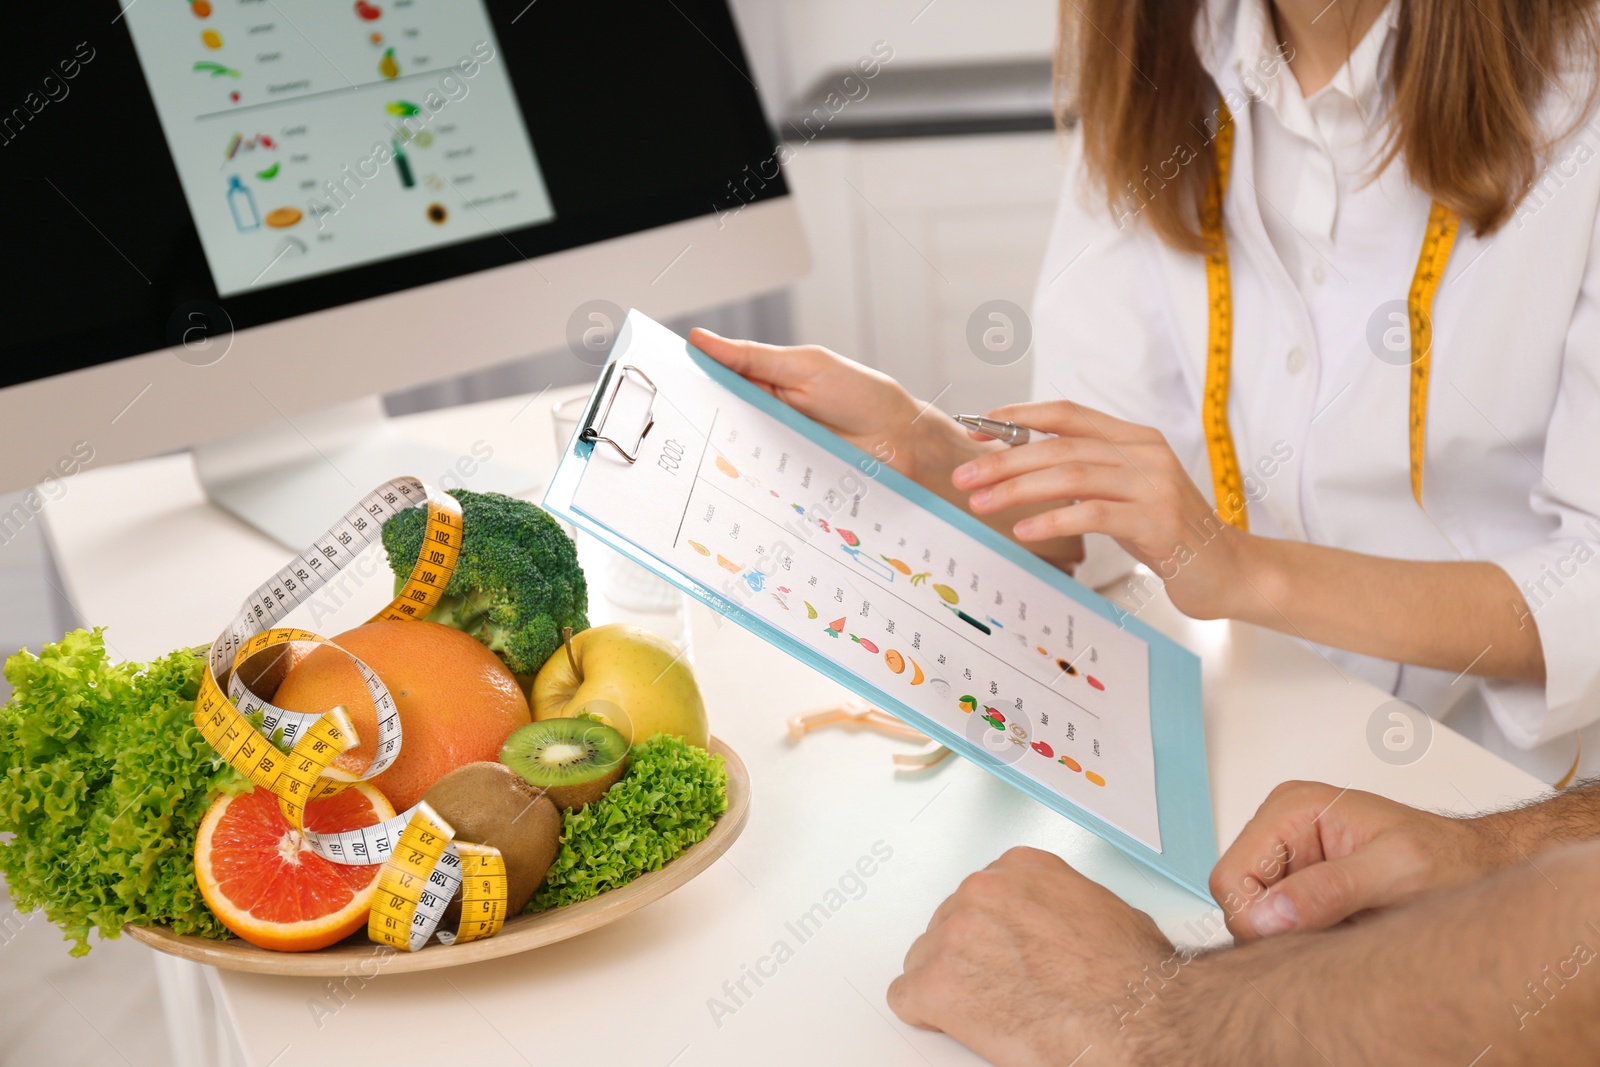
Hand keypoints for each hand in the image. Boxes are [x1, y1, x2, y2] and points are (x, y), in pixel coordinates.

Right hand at [690, 328, 930, 480]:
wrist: (901, 441)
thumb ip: (752, 358)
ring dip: (718, 464)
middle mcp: (763, 421)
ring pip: (733, 460)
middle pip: (716, 427)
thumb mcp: (805, 367)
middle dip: (693, 431)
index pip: (713, 385)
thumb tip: (701, 339)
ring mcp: (773, 454)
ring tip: (692, 467)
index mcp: (762, 385)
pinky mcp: (785, 484)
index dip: (686, 387)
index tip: (657, 389)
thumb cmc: (860, 394)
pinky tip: (731, 491)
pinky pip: (758, 487)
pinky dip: (746, 489)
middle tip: (669, 435)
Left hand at [888, 847, 1170, 1066]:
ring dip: (948, 982)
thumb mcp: (1101, 907)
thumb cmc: (1130, 972)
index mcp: (1019, 868)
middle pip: (948, 924)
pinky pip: (905, 997)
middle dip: (968, 955)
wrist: (1133, 1014)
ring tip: (985, 1007)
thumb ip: (1057, 904)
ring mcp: (955, 934)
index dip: (989, 930)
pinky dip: (924, 1014)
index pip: (980, 893)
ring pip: (924, 959)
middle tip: (998, 985)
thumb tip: (1055, 926)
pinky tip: (950, 1023)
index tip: (1000, 949)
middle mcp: (981, 891)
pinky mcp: (939, 983)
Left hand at [950, 399, 1252, 617]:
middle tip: (964, 476)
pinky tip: (1024, 531)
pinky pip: (1094, 514)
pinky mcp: (1157, 521)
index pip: (1066, 414)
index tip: (975, 427)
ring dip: (1018, 490)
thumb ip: (1087, 474)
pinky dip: (1053, 520)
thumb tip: (1022, 467)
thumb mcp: (1125, 494)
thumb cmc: (1168, 534)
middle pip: (1059, 446)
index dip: (1017, 416)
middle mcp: (1144, 453)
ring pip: (1071, 476)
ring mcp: (1153, 485)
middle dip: (1004, 460)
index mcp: (1133, 438)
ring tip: (981, 503)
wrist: (1228, 570)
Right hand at [1211, 780, 1509, 941]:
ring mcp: (1288, 857)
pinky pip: (1278, 924)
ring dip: (1296, 934)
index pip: (1230, 879)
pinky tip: (1344, 930)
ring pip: (1256, 917)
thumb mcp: (1398, 873)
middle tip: (1338, 929)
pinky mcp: (1300, 883)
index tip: (1306, 933)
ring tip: (1349, 926)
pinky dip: (1306, 938)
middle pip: (1238, 900)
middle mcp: (1280, 828)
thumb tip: (1269, 914)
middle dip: (1280, 927)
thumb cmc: (1451, 859)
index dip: (1258, 920)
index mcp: (1291, 808)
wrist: (1481, 866)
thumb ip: (1331, 890)